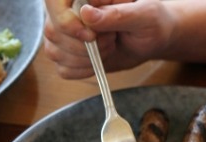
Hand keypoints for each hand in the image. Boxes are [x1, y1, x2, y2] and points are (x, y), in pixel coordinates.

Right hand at [43, 0, 175, 78]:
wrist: (152, 40)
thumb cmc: (152, 20)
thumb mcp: (144, 15)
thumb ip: (116, 14)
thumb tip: (86, 14)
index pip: (54, 2)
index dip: (65, 21)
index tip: (90, 35)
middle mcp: (68, 11)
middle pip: (54, 31)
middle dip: (84, 45)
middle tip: (111, 39)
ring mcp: (63, 32)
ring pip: (54, 51)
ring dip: (85, 59)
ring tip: (108, 47)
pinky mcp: (66, 53)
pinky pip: (62, 68)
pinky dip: (83, 70)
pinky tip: (99, 61)